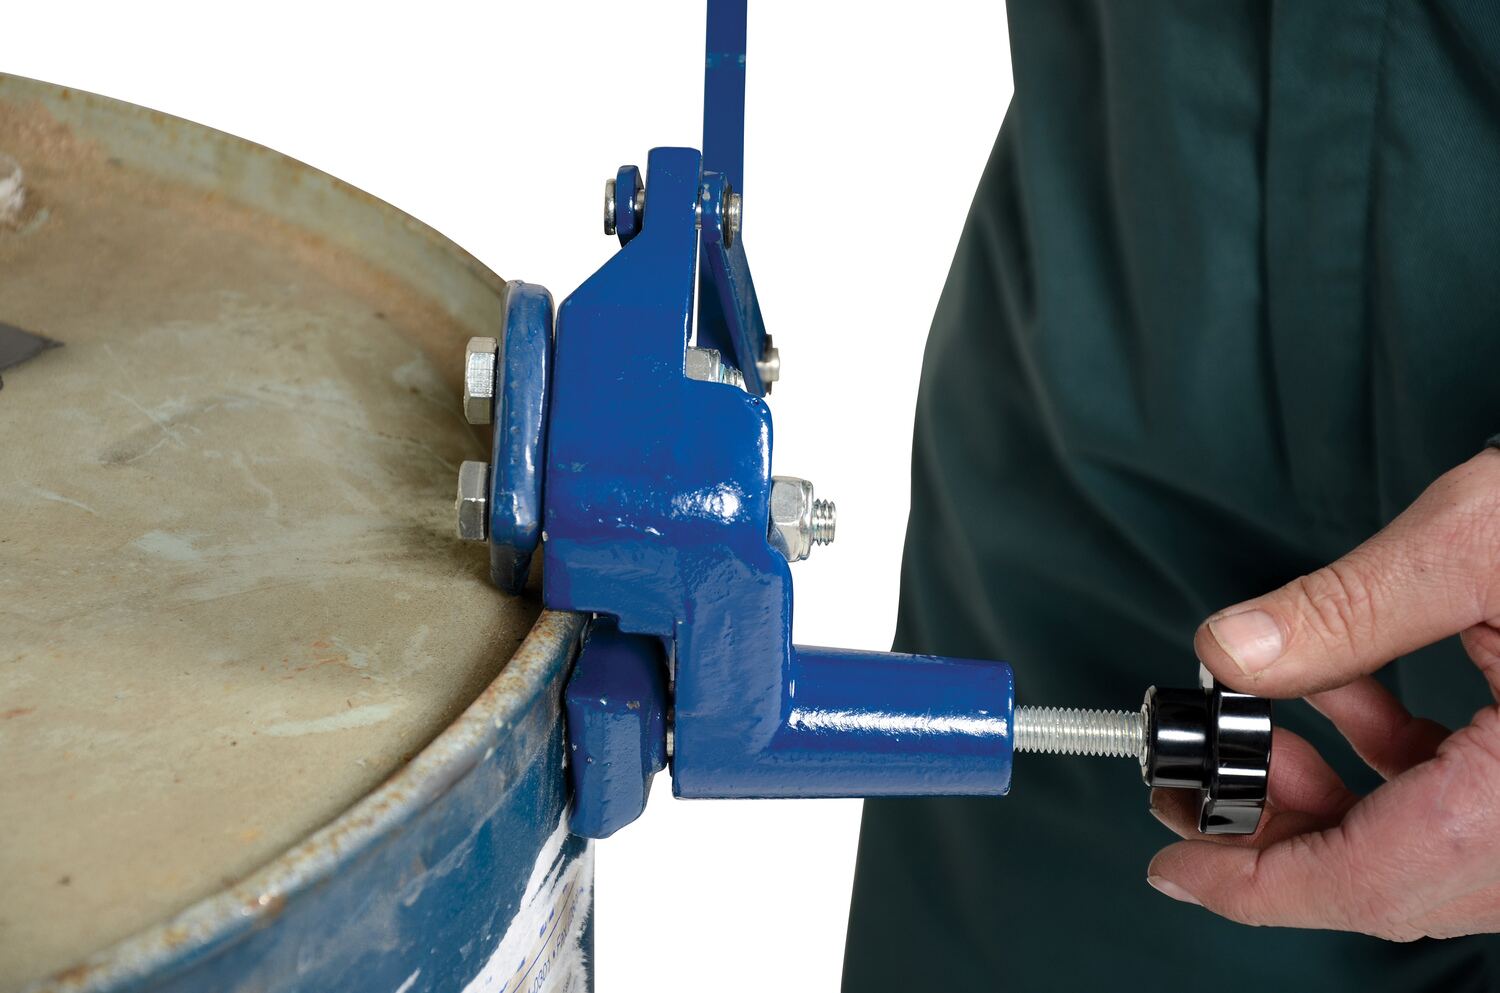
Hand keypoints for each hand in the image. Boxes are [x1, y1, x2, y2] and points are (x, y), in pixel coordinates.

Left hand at [1147, 448, 1499, 939]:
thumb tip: (1232, 653)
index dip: (1256, 886)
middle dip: (1284, 827)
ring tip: (1274, 718)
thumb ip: (1350, 608)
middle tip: (1203, 770)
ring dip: (1341, 794)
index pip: (1374, 883)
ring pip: (1438, 851)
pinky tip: (1360, 697)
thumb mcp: (1486, 542)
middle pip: (1399, 876)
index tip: (1174, 865)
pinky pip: (1483, 811)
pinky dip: (1408, 766)